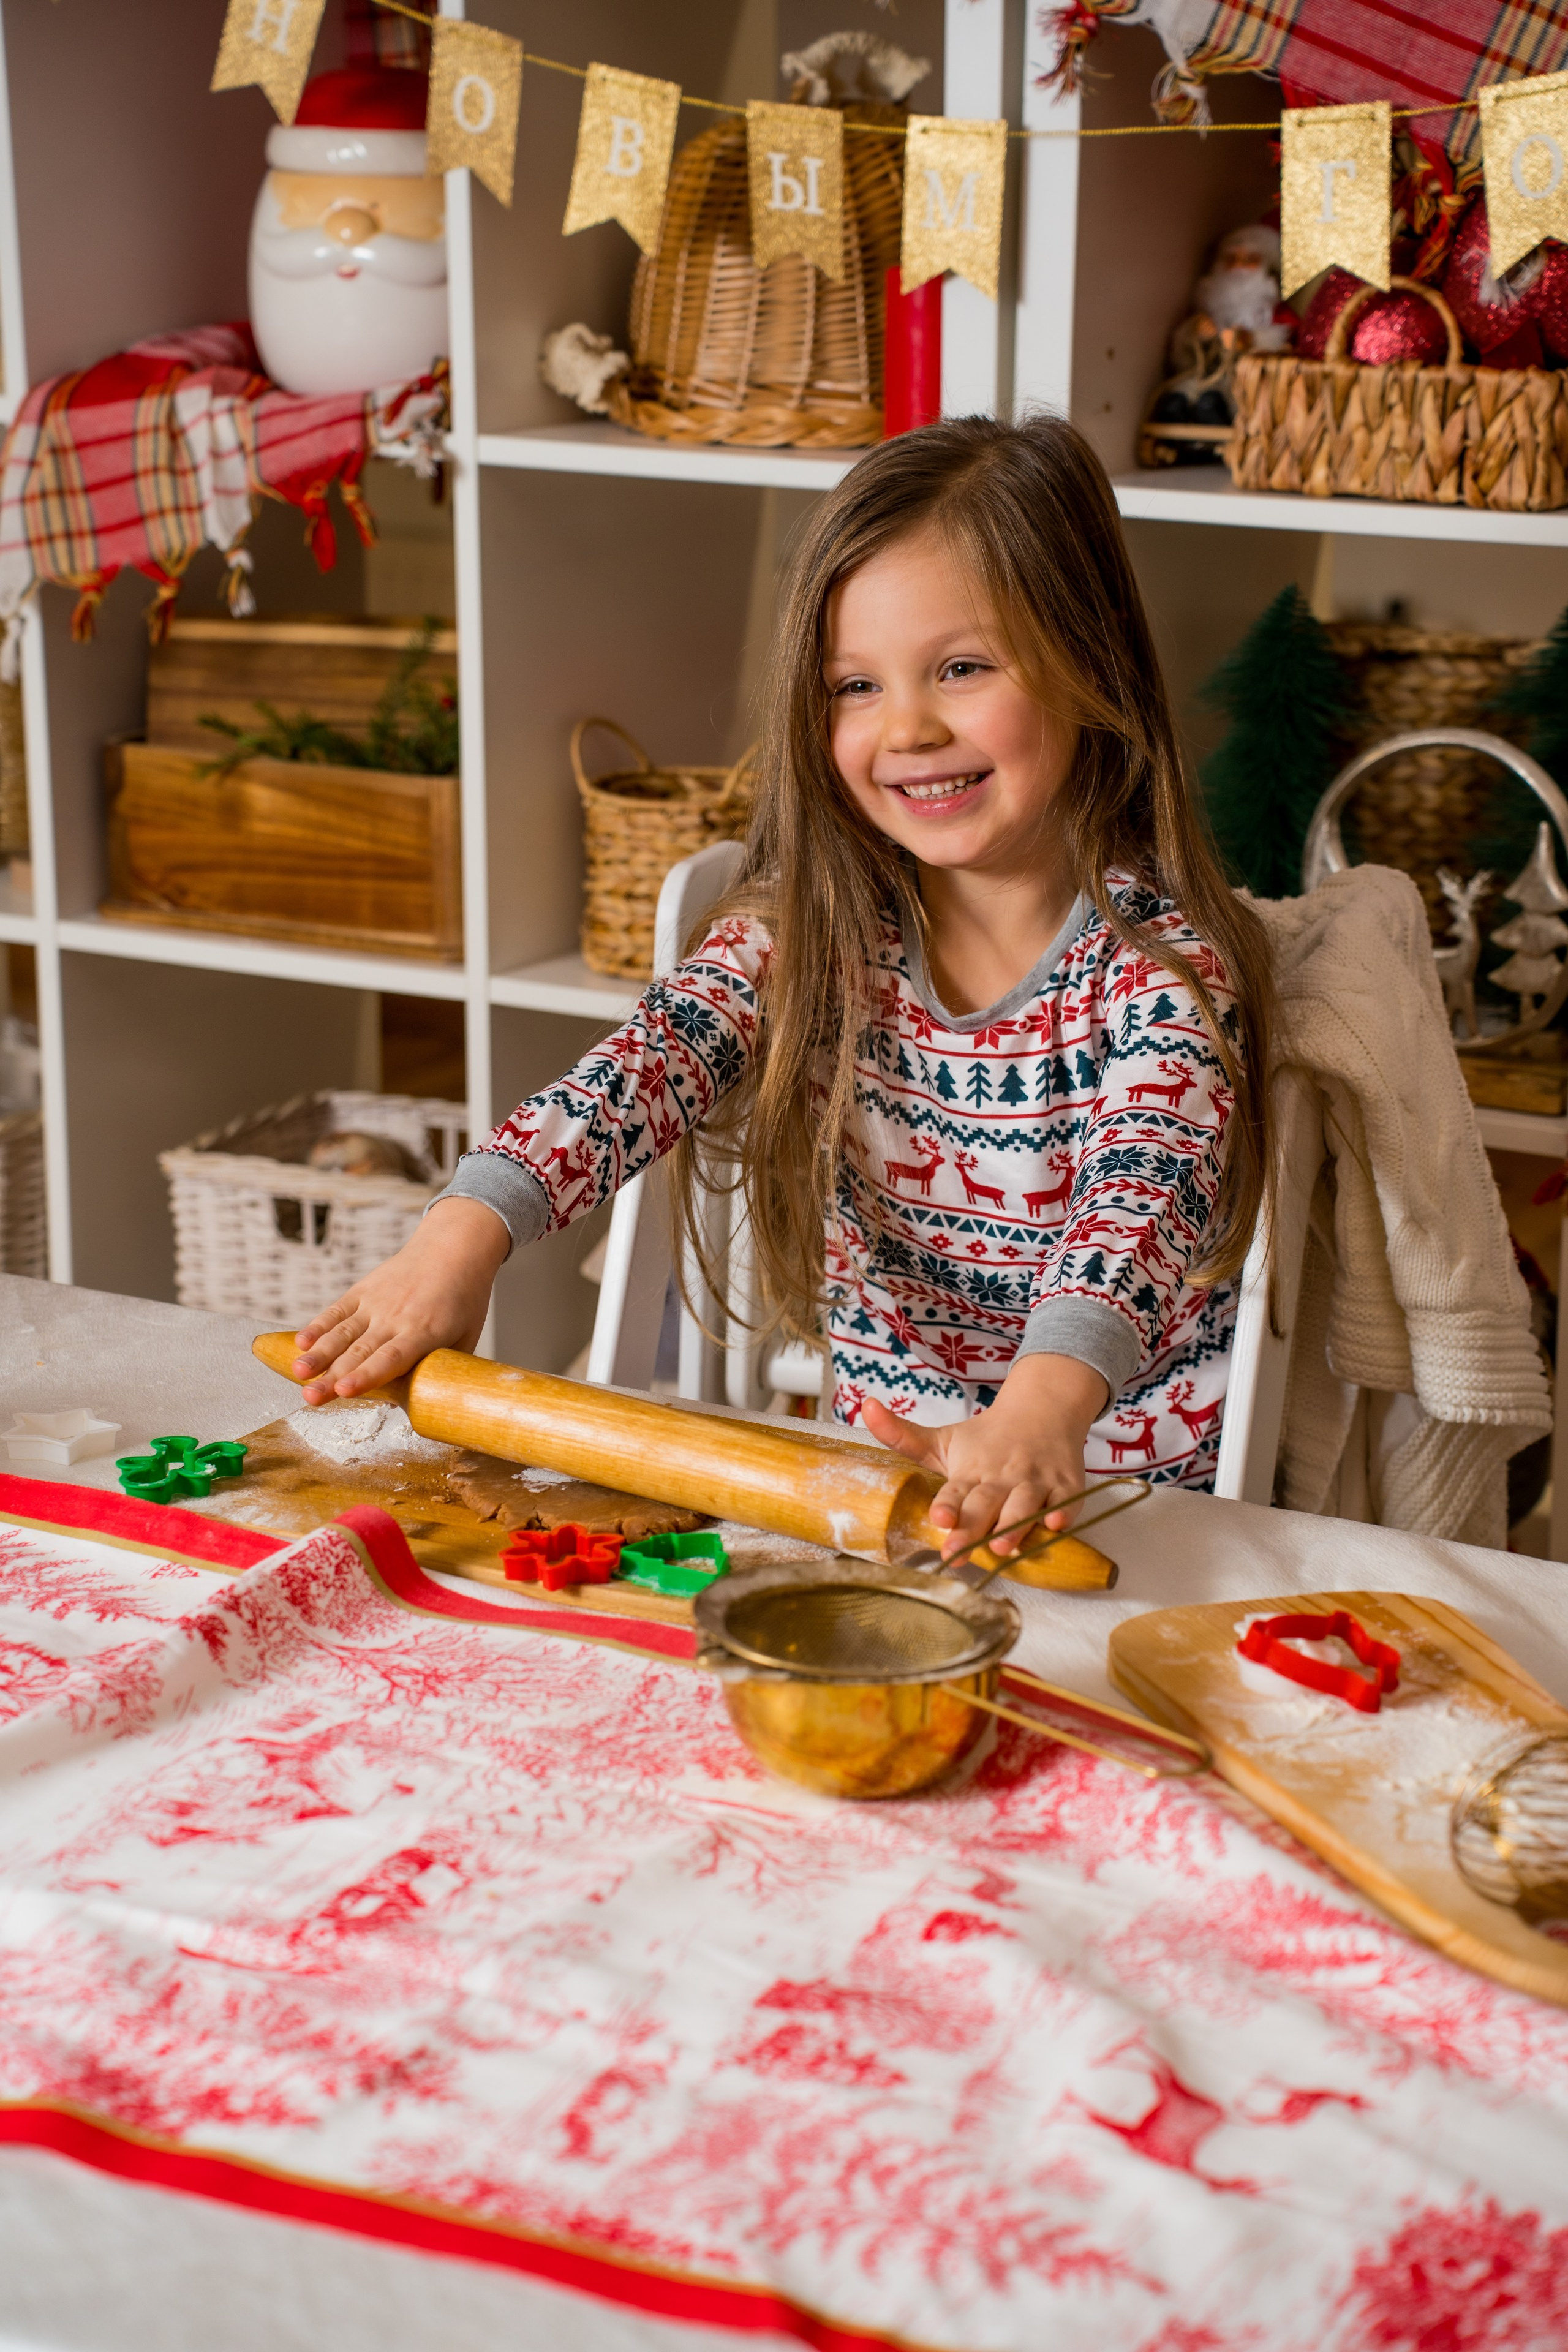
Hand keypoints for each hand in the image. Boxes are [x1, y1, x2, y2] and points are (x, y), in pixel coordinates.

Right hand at [291, 1197, 511, 1403]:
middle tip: (310, 1398)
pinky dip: (317, 1326)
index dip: (367, 1376)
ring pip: (342, 1332)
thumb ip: (445, 1369)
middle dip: (333, 1377)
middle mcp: (396, 1316)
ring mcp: (376, 1302)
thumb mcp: (466, 1337)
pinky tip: (300, 1342)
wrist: (455, 1248)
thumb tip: (428, 1405)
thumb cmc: (464, 1299)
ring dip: (318, 1354)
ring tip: (298, 1373)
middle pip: (360, 1352)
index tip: (346, 1391)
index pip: (391, 1358)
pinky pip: (337, 1310)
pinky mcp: (364, 1291)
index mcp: (425, 1331)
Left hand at [861, 1353, 1108, 1558]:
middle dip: (972, 1528)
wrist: (1043, 1408)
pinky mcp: (1066, 1485)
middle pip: (986, 1504)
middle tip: (958, 1552)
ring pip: (1025, 1505)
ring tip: (1001, 1546)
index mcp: (971, 1470)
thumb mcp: (944, 1438)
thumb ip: (903, 1435)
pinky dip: (1063, 1513)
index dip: (947, 1506)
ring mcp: (1036, 1481)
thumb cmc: (988, 1437)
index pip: (955, 1491)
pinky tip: (1056, 1525)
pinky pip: (1066, 1502)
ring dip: (1014, 1525)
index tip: (938, 1519)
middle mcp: (1002, 1476)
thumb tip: (866, 1406)